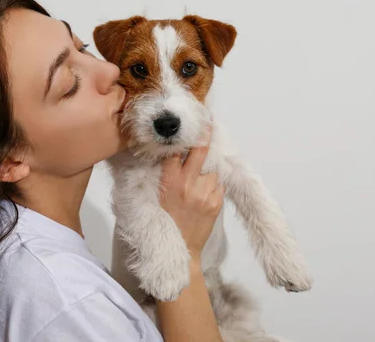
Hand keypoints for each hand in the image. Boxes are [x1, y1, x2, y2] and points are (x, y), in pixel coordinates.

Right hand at [158, 127, 224, 261]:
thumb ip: (164, 176)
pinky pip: (218, 184)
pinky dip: (213, 183)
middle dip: (204, 136)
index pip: (175, 151)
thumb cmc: (164, 223)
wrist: (182, 250)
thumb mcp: (155, 197)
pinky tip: (205, 189)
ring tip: (201, 173)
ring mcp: (205, 193)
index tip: (187, 125)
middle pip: (200, 151)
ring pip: (212, 169)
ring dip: (208, 168)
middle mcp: (189, 184)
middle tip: (208, 124)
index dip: (182, 137)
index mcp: (169, 181)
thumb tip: (171, 156)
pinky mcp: (217, 202)